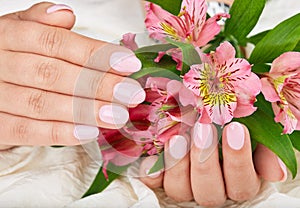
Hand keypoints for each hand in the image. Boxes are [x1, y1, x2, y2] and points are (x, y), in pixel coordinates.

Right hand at [0, 3, 144, 145]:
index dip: (94, 53)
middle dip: (97, 84)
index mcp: (8, 35)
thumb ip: (42, 24)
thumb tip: (65, 14)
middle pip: (53, 73)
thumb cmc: (9, 56)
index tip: (128, 63)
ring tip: (117, 115)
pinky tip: (89, 132)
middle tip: (130, 94)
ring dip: (84, 110)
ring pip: (42, 103)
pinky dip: (59, 132)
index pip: (56, 42)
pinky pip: (25, 130)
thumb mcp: (20, 32)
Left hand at [139, 122, 286, 206]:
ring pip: (180, 190)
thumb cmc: (231, 124)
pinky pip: (155, 183)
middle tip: (203, 130)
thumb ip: (266, 151)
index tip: (235, 128)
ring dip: (178, 166)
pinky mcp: (163, 179)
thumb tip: (275, 172)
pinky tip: (152, 160)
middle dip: (206, 161)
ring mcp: (185, 185)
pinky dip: (152, 173)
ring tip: (177, 139)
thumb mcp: (255, 132)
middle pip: (209, 192)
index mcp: (237, 181)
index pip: (242, 184)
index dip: (238, 160)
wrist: (203, 118)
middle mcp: (211, 188)